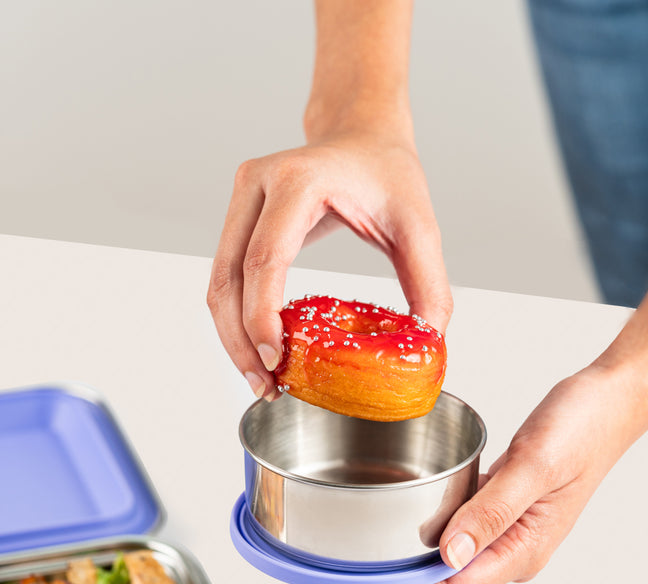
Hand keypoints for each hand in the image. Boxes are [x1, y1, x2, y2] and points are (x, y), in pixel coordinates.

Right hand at [206, 130, 452, 398]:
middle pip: (228, 277)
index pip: (265, 258)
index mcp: (299, 179)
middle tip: (265, 386)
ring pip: (218, 282)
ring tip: (259, 380)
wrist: (362, 132)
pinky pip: (225, 277)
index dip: (262, 315)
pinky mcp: (237, 215)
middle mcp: (258, 183)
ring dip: (232, 336)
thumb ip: (429, 284)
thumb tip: (428, 343)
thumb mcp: (419, 225)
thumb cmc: (387, 172)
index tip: (275, 360)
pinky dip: (237, 319)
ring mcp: (241, 198)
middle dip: (240, 340)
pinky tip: (259, 350)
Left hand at [390, 363, 643, 583]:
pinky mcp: (502, 512)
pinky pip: (459, 530)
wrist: (608, 401)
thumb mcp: (533, 466)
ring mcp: (508, 533)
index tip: (369, 572)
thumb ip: (491, 513)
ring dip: (414, 553)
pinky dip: (433, 526)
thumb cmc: (582, 427)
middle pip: (445, 583)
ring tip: (375, 532)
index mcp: (522, 551)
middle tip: (360, 552)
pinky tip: (412, 508)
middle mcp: (513, 551)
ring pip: (448, 558)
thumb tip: (448, 555)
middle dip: (403, 575)